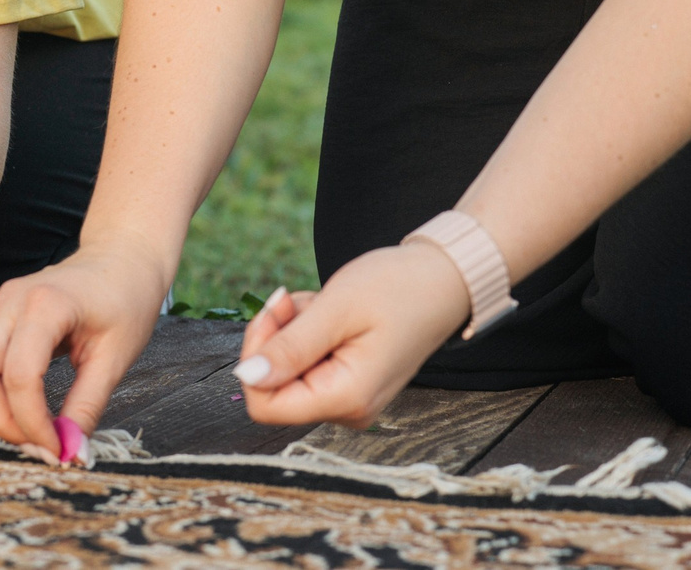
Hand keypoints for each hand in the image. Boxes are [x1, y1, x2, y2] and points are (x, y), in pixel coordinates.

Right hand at [0, 241, 169, 455]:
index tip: (59, 451)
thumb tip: (71, 454)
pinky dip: (0, 394)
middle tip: (41, 450)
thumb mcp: (115, 358)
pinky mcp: (1, 315)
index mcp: (45, 305)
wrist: (123, 258)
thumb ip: (87, 407)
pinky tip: (31, 412)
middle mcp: (12, 302)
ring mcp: (1, 305)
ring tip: (37, 434)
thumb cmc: (127, 300)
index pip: (19, 377)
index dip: (33, 423)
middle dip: (3, 422)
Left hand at [234, 243, 467, 428]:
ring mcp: (349, 399)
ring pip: (287, 369)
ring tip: (322, 303)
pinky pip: (305, 362)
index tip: (274, 312)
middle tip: (297, 300)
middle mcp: (348, 410)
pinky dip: (306, 331)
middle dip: (277, 336)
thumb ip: (290, 347)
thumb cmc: (398, 288)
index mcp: (347, 399)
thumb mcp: (337, 309)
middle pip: (273, 384)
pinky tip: (329, 311)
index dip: (254, 357)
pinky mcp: (348, 383)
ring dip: (292, 329)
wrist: (443, 280)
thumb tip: (246, 376)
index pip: (264, 404)